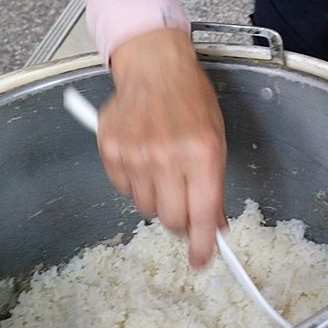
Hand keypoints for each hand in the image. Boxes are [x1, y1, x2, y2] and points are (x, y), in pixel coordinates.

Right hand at [99, 29, 226, 266]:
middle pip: (172, 219)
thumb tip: (214, 223)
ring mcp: (136, 155)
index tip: (201, 260)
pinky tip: (143, 156)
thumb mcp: (216, 138)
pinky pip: (123, 189)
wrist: (155, 66)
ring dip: (158, 197)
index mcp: (203, 153)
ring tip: (163, 166)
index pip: (203, 214)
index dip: (202, 244)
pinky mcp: (111, 152)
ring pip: (146, 207)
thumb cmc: (191, 99)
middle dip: (181, 220)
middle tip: (185, 204)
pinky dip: (134, 181)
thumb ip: (214, 183)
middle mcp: (168, 157)